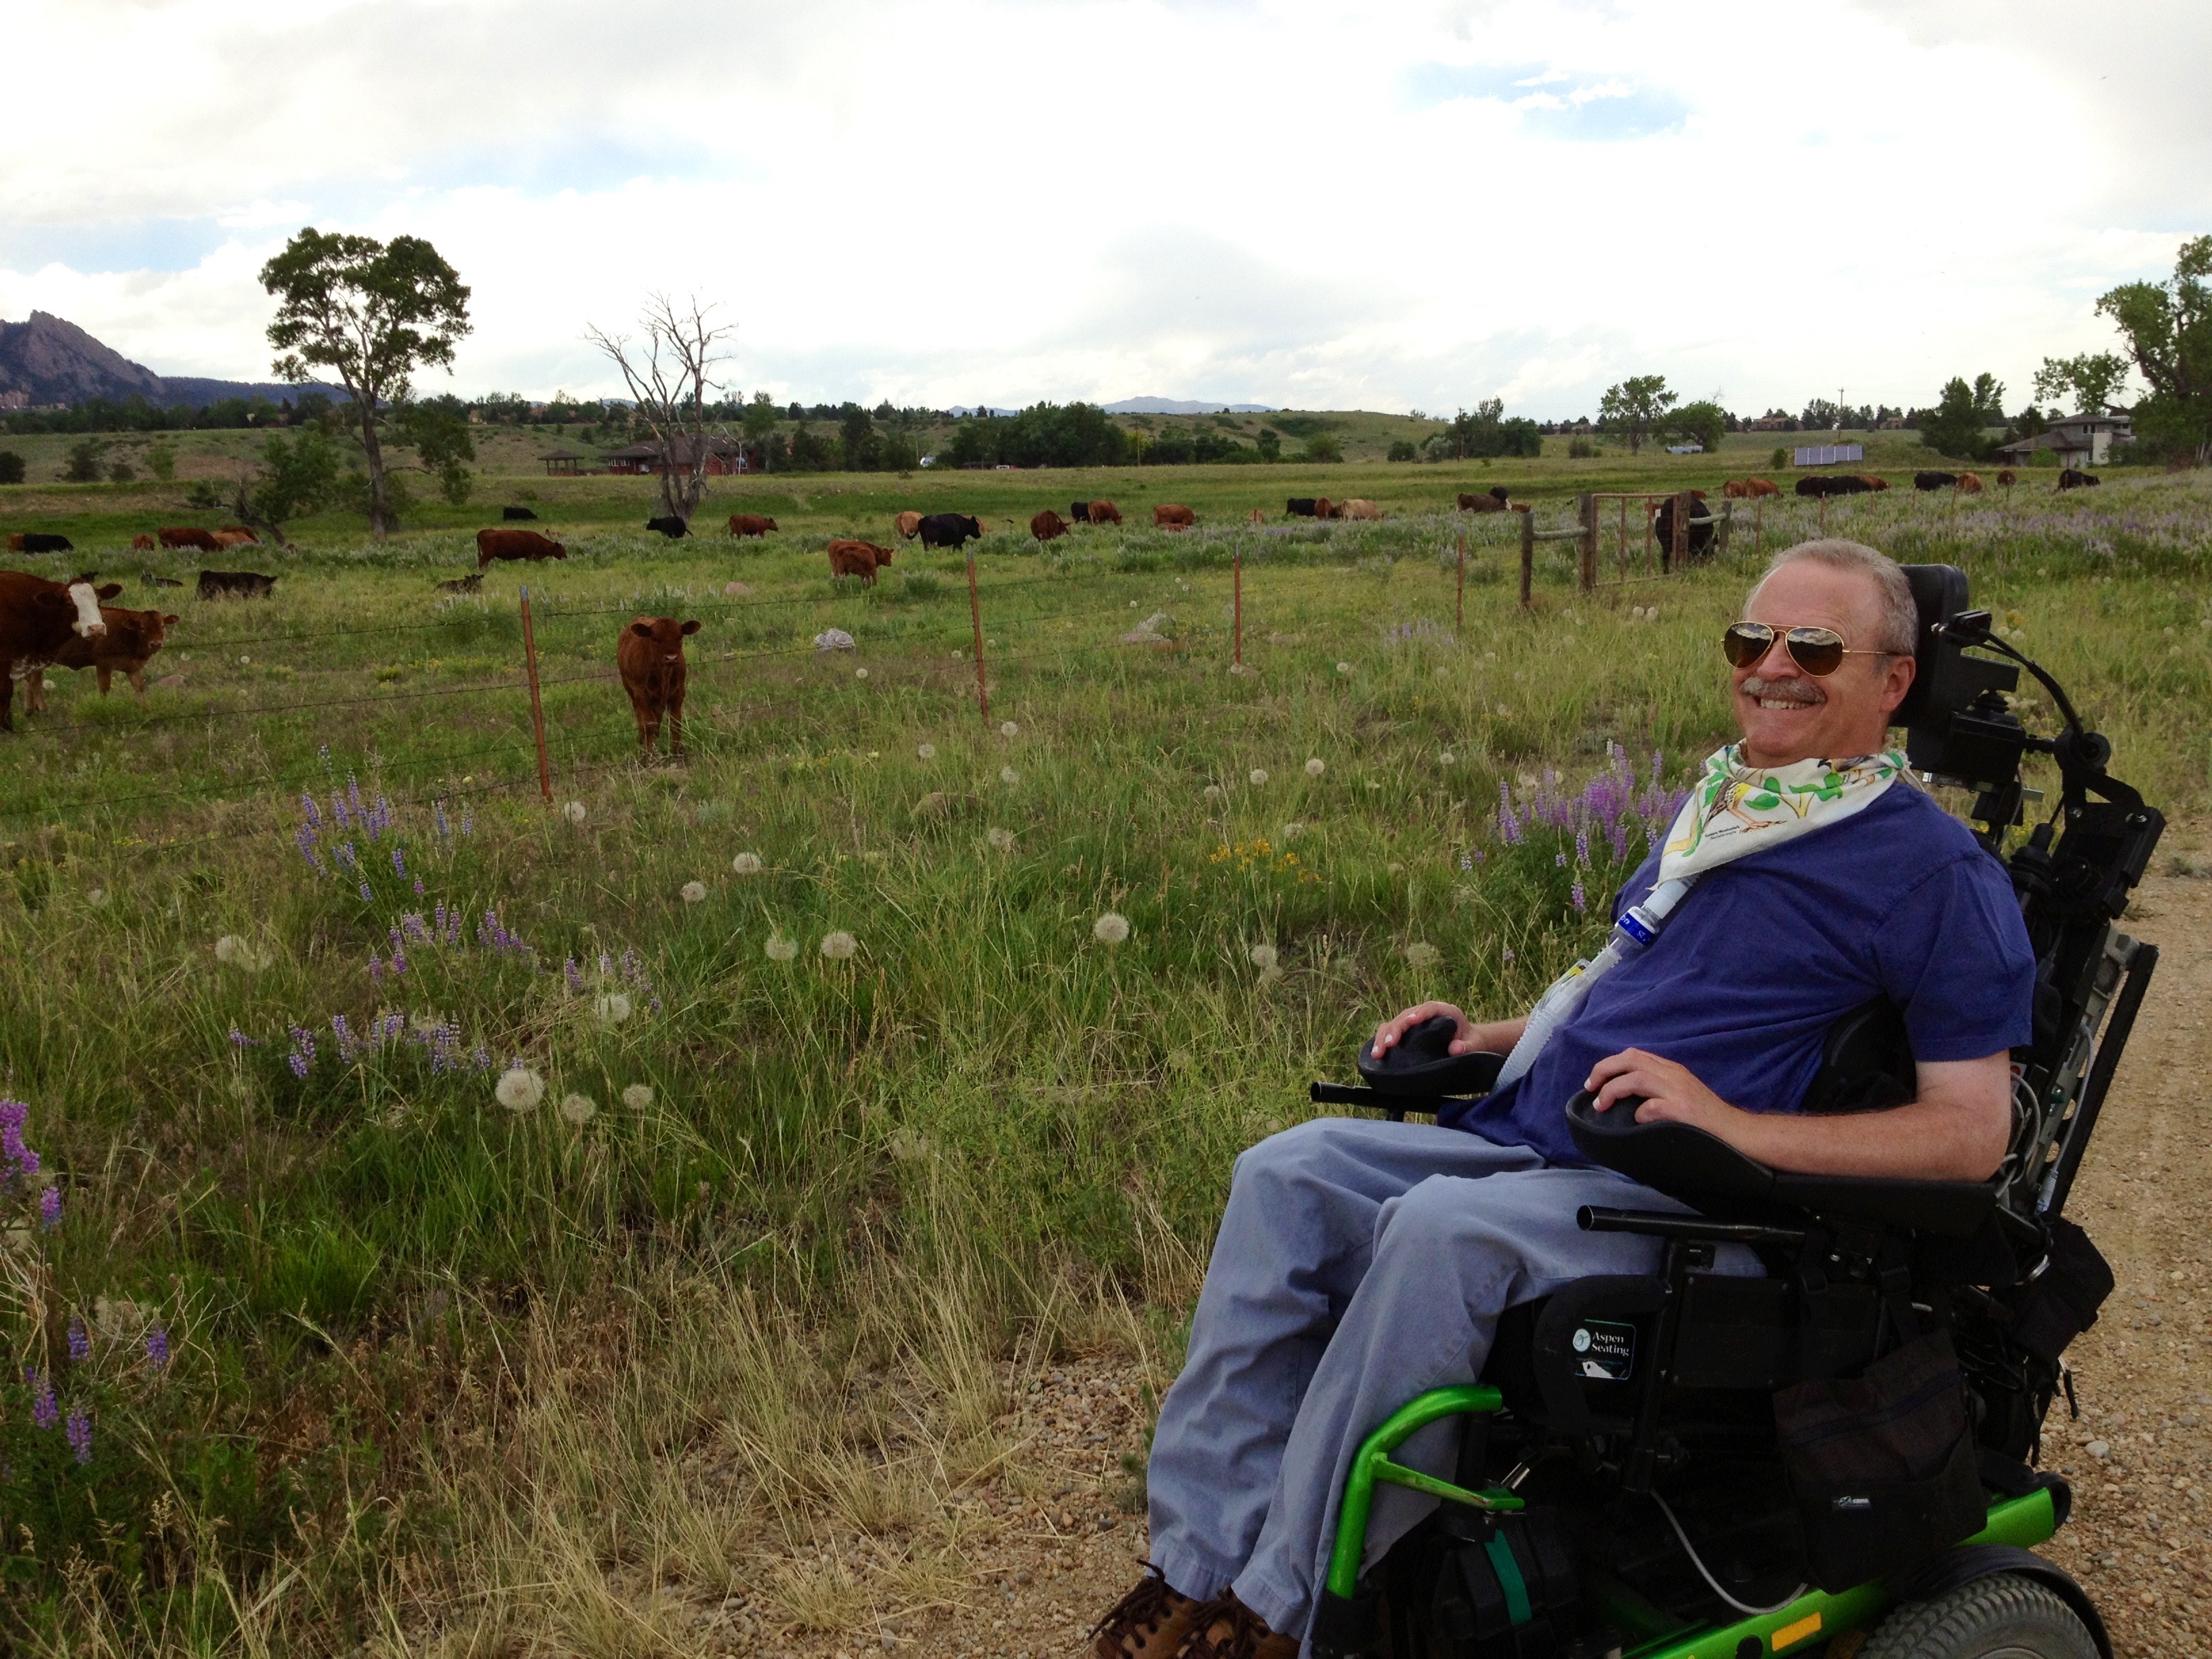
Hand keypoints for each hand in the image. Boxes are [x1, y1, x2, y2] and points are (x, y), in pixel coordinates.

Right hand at [1372, 1001, 1474, 1056]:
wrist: (1469, 1042)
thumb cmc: (1472, 1042)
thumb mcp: (1475, 1045)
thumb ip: (1469, 1046)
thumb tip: (1455, 1049)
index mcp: (1445, 1011)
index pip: (1430, 1008)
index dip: (1420, 1013)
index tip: (1411, 1022)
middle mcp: (1426, 1013)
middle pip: (1406, 1016)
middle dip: (1396, 1029)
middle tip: (1389, 1045)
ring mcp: (1414, 1022)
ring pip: (1395, 1023)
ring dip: (1384, 1037)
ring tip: (1377, 1053)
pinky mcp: (1407, 1032)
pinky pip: (1392, 1032)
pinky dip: (1383, 1041)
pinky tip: (1376, 1054)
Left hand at [1585, 1048, 1741, 1136]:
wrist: (1738, 1133)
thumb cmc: (1706, 1120)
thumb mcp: (1681, 1094)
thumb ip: (1658, 1089)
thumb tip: (1624, 1098)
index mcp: (1673, 1070)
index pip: (1635, 1055)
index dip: (1610, 1064)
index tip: (1595, 1081)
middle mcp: (1675, 1075)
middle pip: (1631, 1059)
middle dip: (1604, 1070)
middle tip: (1590, 1088)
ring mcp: (1680, 1091)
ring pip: (1637, 1077)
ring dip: (1613, 1090)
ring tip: (1601, 1105)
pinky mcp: (1684, 1111)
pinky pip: (1651, 1107)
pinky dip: (1639, 1114)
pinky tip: (1639, 1123)